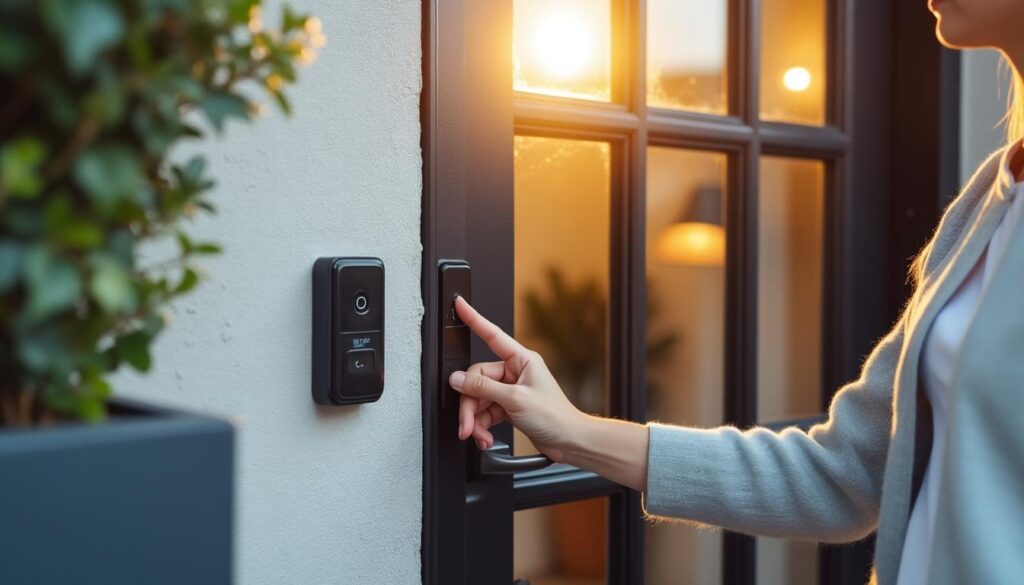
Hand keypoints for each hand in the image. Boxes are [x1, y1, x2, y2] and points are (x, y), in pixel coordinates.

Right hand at [447, 295, 585, 461]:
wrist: (569, 441)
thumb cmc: (555, 417)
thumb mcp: (515, 400)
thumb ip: (483, 388)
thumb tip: (458, 379)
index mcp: (522, 360)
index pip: (492, 335)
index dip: (474, 319)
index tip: (460, 305)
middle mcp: (514, 372)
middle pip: (478, 380)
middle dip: (469, 404)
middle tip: (466, 424)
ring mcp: (510, 390)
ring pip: (479, 399)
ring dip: (475, 419)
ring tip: (477, 435)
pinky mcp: (508, 406)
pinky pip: (485, 412)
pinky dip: (481, 426)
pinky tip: (484, 438)